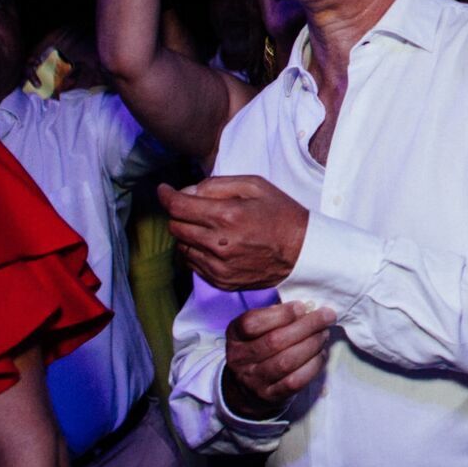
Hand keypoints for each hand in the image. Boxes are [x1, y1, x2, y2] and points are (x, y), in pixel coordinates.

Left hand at [161, 176, 308, 290]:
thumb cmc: (281, 214)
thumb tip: (187, 192)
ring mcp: (219, 266)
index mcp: (227, 216)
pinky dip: (196, 251)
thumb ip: (217, 184)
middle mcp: (219, 244)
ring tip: (209, 227)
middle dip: (179, 213)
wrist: (303, 252)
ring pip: (182, 247)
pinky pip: (193, 264)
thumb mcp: (255, 186)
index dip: (166, 196)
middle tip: (194, 207)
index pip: (178, 207)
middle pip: (176, 227)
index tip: (164, 190)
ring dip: (188, 234)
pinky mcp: (221, 281)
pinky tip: (215, 244)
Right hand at [221, 300, 334, 418]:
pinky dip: (313, 365)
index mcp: (235, 336)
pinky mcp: (270, 396)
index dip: (281, 313)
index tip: (302, 307)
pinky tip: (321, 353)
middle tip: (327, 316)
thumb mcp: (257, 328)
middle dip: (306, 326)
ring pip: (286, 362)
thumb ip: (276, 315)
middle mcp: (240, 359)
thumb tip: (307, 308)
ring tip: (324, 333)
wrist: (247, 388)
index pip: (252, 323)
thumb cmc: (259, 346)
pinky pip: (296, 381)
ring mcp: (254, 380)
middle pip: (274, 341)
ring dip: (312, 344)